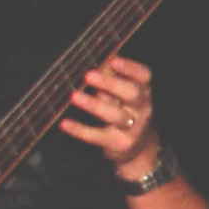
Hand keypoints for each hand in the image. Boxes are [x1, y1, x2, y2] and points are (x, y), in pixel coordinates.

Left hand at [59, 56, 163, 182]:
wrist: (138, 148)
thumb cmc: (124, 111)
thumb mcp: (121, 95)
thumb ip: (111, 78)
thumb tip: (97, 60)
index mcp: (143, 92)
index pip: (143, 76)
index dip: (130, 68)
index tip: (112, 61)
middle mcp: (141, 109)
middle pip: (132, 94)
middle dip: (110, 84)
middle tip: (88, 75)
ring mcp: (132, 128)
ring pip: (116, 115)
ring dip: (94, 105)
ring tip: (74, 96)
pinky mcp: (117, 143)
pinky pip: (97, 136)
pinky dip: (79, 129)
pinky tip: (64, 123)